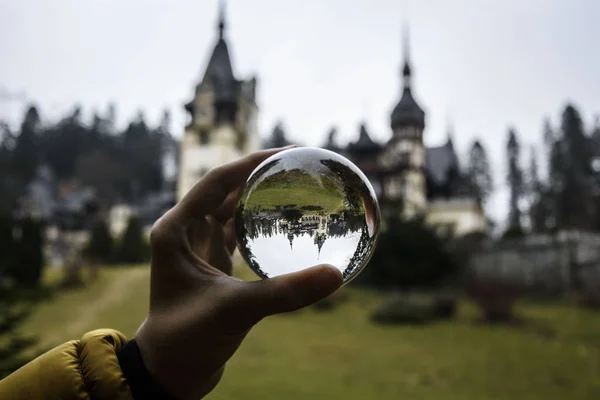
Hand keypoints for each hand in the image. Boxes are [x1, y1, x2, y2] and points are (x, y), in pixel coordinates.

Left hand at [135, 147, 342, 399]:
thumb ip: (284, 292)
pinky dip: (257, 224)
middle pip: (225, 189)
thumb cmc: (186, 339)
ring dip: (258, 197)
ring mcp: (197, 247)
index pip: (216, 182)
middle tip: (296, 165)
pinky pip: (236, 232)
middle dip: (258, 175)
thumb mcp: (235, 311)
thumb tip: (335, 275)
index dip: (251, 163)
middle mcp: (184, 231)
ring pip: (230, 209)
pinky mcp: (211, 263)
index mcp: (176, 230)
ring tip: (292, 185)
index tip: (286, 153)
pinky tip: (282, 221)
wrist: (171, 371)